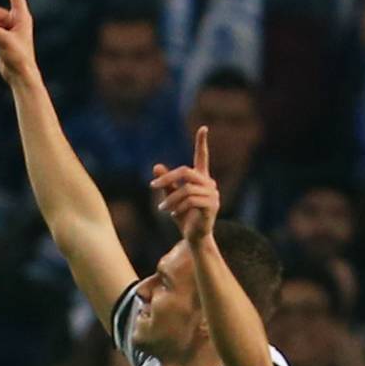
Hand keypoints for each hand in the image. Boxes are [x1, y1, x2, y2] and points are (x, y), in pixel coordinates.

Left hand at [150, 126, 219, 243]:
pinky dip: (177, 207)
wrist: (195, 237)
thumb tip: (156, 166)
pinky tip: (172, 214)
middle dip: (167, 178)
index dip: (202, 143)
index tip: (203, 128)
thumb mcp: (171, 198)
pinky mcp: (211, 207)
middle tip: (152, 186)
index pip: (202, 157)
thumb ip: (166, 183)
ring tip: (161, 208)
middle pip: (186, 172)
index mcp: (201, 179)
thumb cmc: (184, 217)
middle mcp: (209, 184)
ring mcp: (212, 195)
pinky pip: (191, 201)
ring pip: (186, 189)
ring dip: (170, 199)